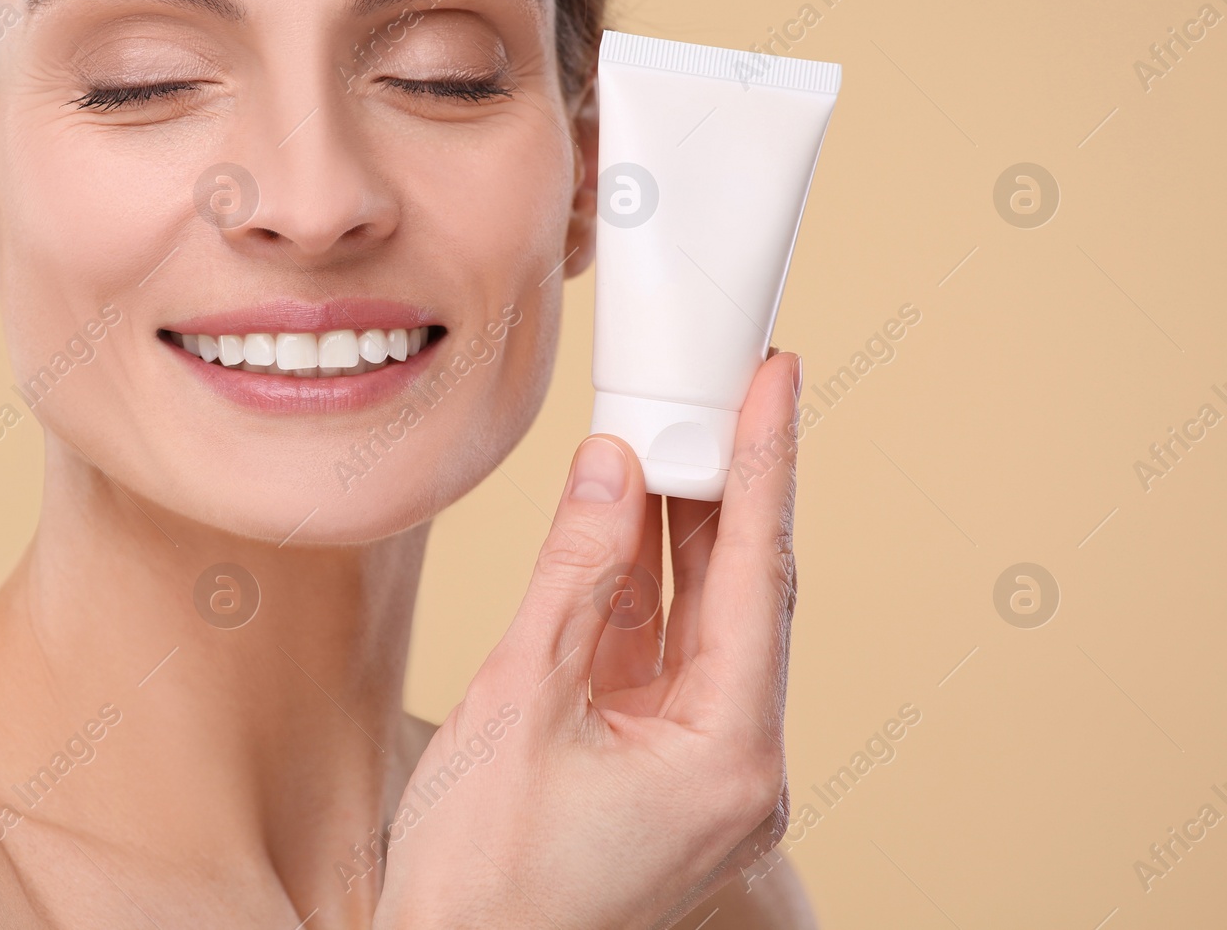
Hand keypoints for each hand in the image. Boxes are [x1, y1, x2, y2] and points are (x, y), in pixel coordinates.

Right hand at [374, 352, 802, 928]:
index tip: (774, 379)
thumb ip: (575, 573)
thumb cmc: (484, 880)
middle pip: (739, 591)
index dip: (765, 464)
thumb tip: (612, 467)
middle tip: (717, 383)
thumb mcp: (521, 701)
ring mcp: (697, 768)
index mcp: (729, 757)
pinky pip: (658, 654)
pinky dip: (638, 586)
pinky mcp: (655, 766)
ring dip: (675, 529)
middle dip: (723, 484)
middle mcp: (735, 764)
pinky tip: (622, 517)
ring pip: (699, 619)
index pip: (759, 576)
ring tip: (665, 429)